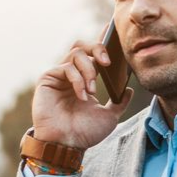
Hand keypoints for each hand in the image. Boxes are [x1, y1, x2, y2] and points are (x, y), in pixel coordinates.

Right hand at [33, 35, 133, 150]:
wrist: (67, 146)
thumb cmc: (84, 133)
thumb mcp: (109, 116)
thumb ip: (119, 102)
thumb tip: (128, 89)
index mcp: (84, 79)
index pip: (93, 54)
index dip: (103, 40)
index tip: (114, 30)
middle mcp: (70, 74)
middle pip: (82, 45)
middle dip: (98, 48)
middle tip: (108, 62)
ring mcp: (58, 75)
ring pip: (76, 52)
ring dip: (89, 70)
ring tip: (93, 90)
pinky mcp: (47, 78)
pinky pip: (66, 67)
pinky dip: (78, 79)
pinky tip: (82, 96)